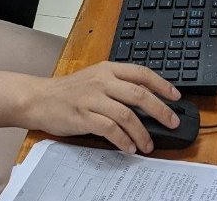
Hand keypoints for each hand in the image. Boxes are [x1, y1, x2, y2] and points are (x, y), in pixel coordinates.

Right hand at [24, 61, 181, 153]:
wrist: (40, 98)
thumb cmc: (69, 90)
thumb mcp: (95, 78)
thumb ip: (117, 85)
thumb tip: (146, 99)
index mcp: (108, 69)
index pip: (141, 73)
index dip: (161, 84)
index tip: (176, 96)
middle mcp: (102, 81)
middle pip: (139, 94)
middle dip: (160, 110)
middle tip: (172, 123)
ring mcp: (92, 98)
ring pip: (126, 114)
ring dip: (142, 132)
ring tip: (149, 144)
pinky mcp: (83, 116)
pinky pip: (109, 129)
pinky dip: (123, 140)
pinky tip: (129, 147)